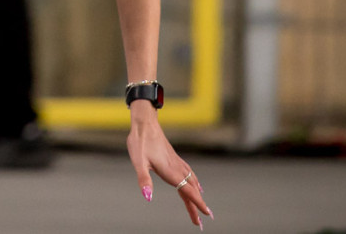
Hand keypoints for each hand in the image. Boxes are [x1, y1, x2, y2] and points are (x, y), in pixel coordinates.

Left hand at [127, 102, 212, 228]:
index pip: (188, 191)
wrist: (144, 123)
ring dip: (196, 195)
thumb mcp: (138, 162)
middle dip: (197, 205)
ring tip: (201, 207)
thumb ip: (144, 180)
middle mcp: (176, 168)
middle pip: (191, 190)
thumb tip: (148, 197)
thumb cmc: (140, 142)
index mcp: (170, 171)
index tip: (207, 214)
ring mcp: (176, 162)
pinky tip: (196, 184)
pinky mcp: (174, 158)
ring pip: (191, 182)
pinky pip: (189, 174)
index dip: (197, 203)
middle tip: (201, 221)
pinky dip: (194, 183)